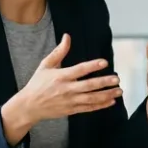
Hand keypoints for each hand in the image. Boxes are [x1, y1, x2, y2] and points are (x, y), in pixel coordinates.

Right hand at [1, 34, 121, 144]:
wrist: (29, 106)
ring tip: (119, 91)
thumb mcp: (45, 65)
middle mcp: (66, 89)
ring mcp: (70, 101)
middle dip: (104, 83)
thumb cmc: (37, 83)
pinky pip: (89, 108)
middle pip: (88, 86)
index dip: (92, 66)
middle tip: (117, 79)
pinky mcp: (71, 110)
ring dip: (106, 95)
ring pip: (91, 99)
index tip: (104, 62)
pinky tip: (111, 101)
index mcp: (60, 76)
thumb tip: (67, 36)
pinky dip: (100, 105)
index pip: (79, 70)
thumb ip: (59, 51)